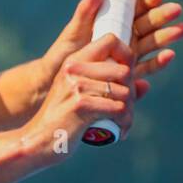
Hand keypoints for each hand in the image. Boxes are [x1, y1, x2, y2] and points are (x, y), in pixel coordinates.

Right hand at [21, 33, 134, 155]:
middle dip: (131, 94)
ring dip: (129, 113)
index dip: (127, 54)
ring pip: (125, 92)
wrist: (37, 142)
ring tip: (122, 124)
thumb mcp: (82, 98)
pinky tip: (120, 132)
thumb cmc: (63, 121)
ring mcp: (76, 85)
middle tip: (126, 112)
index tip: (127, 77)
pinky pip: (119, 108)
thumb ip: (112, 89)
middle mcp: (74, 69)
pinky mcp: (80, 104)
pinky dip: (125, 123)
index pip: (111, 40)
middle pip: (124, 71)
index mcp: (74, 62)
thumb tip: (145, 85)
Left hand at [34, 0, 182, 104]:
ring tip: (180, 30)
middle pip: (148, 23)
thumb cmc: (64, 53)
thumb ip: (86, 10)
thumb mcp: (74, 30)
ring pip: (152, 42)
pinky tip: (169, 55)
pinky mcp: (130, 73)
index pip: (134, 7)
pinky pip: (148, 67)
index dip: (147, 0)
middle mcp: (125, 36)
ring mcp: (129, 54)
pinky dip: (159, 62)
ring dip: (167, 36)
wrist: (60, 82)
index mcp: (113, 21)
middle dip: (162, 16)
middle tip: (175, 10)